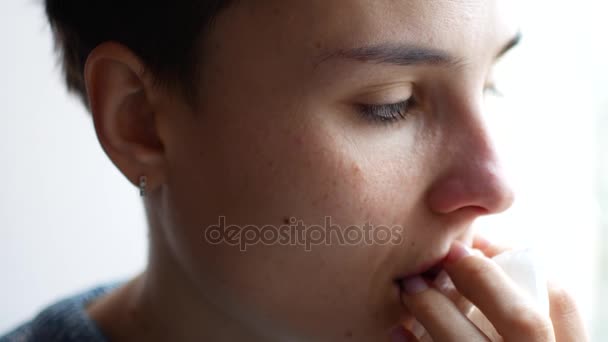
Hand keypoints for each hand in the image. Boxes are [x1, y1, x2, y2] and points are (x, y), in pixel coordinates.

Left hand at [398, 236, 587, 341]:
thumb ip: (519, 324)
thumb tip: (478, 260)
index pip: (561, 300)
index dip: (521, 262)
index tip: (482, 244)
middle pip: (522, 320)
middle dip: (482, 279)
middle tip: (447, 255)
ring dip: (436, 310)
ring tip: (411, 289)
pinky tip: (396, 332)